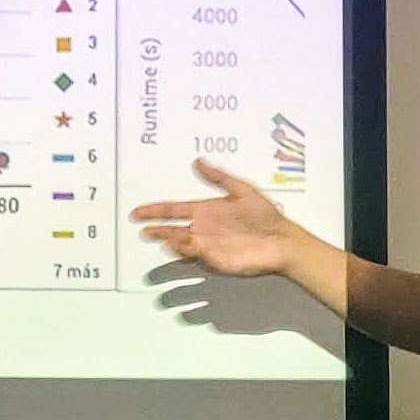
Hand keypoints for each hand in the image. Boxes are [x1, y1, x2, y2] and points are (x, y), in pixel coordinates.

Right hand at [132, 159, 300, 277]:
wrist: (282, 239)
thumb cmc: (266, 215)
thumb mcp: (242, 190)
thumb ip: (219, 177)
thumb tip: (198, 160)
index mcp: (206, 210)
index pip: (174, 210)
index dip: (156, 210)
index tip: (138, 212)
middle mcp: (203, 228)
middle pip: (173, 228)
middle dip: (156, 228)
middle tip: (142, 228)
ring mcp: (208, 244)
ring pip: (181, 242)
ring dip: (169, 239)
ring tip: (157, 235)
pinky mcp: (216, 259)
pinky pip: (195, 254)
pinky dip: (183, 250)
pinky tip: (176, 244)